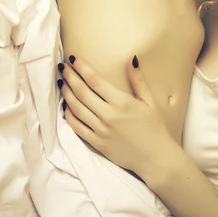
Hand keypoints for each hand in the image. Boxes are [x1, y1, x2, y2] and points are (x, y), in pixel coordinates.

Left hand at [59, 55, 174, 179]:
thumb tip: (131, 59)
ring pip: (76, 108)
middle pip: (82, 92)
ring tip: (62, 83)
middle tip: (62, 67)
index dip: (82, 68)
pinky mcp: (97, 143)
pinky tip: (66, 106)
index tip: (73, 58)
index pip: (95, 81)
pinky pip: (77, 127)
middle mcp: (108, 115)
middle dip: (70, 77)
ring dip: (67, 94)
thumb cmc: (154, 128)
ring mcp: (101, 130)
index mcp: (121, 103)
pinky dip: (69, 115)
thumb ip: (138, 80)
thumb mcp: (150, 101)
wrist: (155, 158)